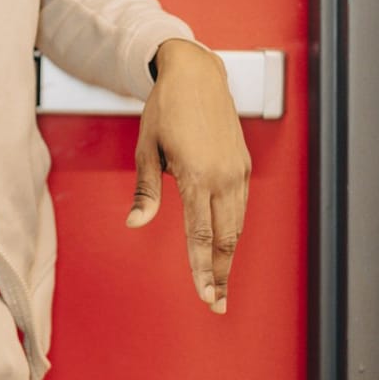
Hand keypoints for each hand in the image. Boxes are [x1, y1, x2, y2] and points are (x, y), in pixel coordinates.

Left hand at [126, 40, 250, 312]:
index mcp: (196, 175)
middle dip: (220, 275)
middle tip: (216, 304)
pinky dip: (233, 232)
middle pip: (225, 239)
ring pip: (236, 226)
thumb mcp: (146, 149)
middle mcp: (223, 176)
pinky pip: (240, 208)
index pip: (200, 235)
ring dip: (229, 258)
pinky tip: (224, 248)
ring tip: (221, 286)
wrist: (196, 75)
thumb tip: (135, 223)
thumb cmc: (165, 109)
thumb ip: (145, 192)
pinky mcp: (243, 165)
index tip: (204, 296)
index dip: (202, 270)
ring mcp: (237, 171)